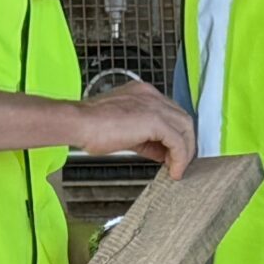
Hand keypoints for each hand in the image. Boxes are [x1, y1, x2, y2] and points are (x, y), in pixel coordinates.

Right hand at [75, 81, 196, 178]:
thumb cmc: (90, 126)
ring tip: (177, 168)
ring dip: (185, 151)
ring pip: (184, 127)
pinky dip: (180, 157)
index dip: (174, 134)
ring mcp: (153, 105)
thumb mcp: (124, 131)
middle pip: (182, 118)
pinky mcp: (154, 120)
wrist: (78, 123)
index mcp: (143, 94)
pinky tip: (173, 170)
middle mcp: (151, 96)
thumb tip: (160, 152)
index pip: (170, 113)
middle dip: (185, 142)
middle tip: (179, 162)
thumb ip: (145, 139)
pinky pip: (177, 140)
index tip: (170, 152)